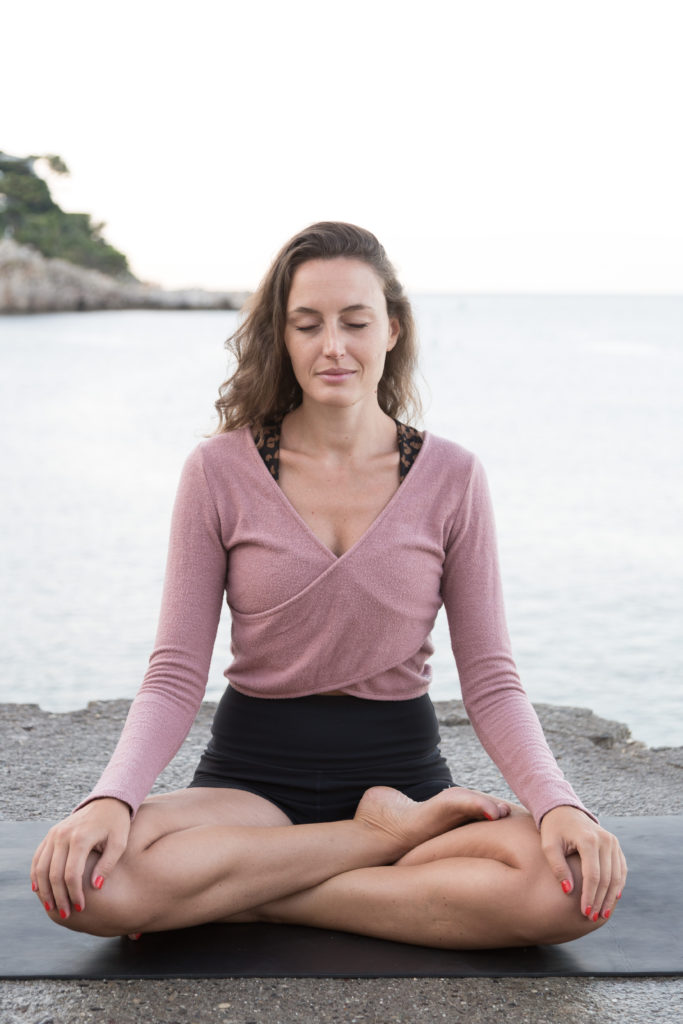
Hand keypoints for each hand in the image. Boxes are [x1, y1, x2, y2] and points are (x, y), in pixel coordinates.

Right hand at [30, 797, 130, 920]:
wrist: (107, 802)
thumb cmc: (117, 825)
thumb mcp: (119, 843)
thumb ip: (107, 865)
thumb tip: (95, 887)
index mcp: (81, 837)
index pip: (72, 874)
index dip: (74, 894)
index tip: (81, 907)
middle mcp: (63, 835)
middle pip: (53, 874)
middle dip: (58, 897)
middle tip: (66, 915)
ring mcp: (54, 834)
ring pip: (41, 867)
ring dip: (44, 890)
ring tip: (51, 907)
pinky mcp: (51, 834)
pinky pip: (38, 857)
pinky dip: (36, 875)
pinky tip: (39, 890)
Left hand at [540, 805, 626, 920]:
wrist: (564, 810)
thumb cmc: (553, 830)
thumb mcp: (549, 846)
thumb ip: (558, 867)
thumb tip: (568, 891)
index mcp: (588, 839)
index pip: (593, 875)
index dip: (590, 896)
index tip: (584, 913)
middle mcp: (605, 840)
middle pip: (607, 878)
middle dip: (600, 901)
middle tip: (593, 918)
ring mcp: (613, 842)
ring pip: (617, 876)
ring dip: (610, 897)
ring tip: (603, 914)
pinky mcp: (615, 845)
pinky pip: (621, 869)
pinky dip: (618, 885)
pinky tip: (613, 899)